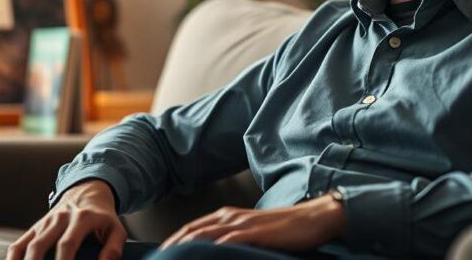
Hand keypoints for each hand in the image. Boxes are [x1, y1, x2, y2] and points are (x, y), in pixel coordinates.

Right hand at [7, 179, 125, 259]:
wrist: (88, 192)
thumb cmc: (103, 217)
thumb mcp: (116, 228)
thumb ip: (114, 248)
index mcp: (81, 218)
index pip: (67, 244)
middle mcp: (60, 218)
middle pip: (40, 246)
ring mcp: (45, 222)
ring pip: (28, 246)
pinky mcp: (36, 227)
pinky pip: (19, 244)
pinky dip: (13, 259)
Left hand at [159, 194, 345, 251]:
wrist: (311, 219)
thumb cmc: (284, 229)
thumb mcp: (253, 233)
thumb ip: (233, 239)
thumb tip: (216, 252)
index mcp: (227, 216)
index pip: (191, 229)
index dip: (173, 241)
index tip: (160, 254)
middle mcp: (229, 217)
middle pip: (191, 232)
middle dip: (171, 246)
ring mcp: (241, 224)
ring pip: (203, 236)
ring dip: (185, 248)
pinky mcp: (253, 233)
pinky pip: (227, 242)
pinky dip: (211, 250)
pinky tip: (200, 258)